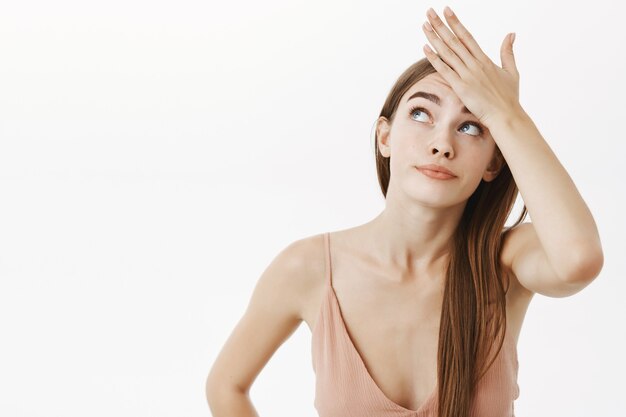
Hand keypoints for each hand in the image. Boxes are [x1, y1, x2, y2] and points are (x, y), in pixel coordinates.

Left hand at [422, 6, 521, 127]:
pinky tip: (425, 48)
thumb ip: (508, 52)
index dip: (456, 22)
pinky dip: (434, 58)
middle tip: (429, 12)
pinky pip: (445, 70)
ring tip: (424, 24)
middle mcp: (475, 64)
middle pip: (454, 40)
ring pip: (447, 52)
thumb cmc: (509, 97)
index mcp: (485, 59)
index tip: (447, 11)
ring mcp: (467, 75)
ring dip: (434, 37)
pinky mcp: (461, 87)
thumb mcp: (512, 71)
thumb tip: (511, 34)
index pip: (467, 36)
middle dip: (441, 25)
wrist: (506, 116)